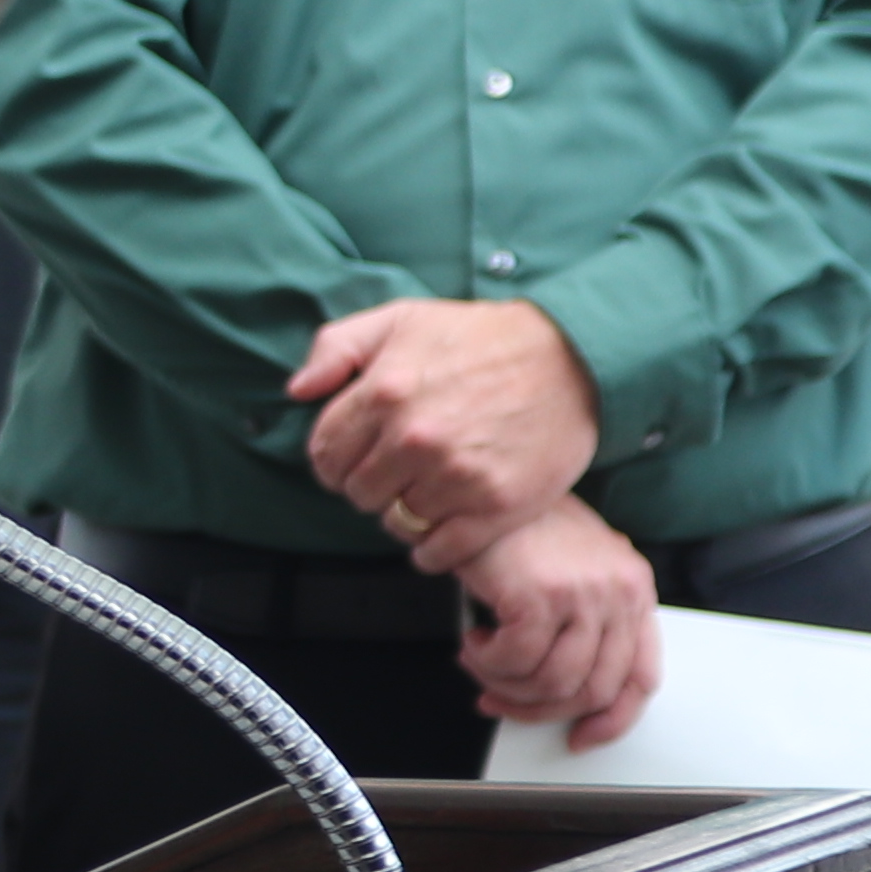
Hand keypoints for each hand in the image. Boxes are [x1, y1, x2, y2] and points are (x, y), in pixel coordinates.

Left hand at [290, 299, 597, 568]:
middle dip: (368, 484)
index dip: (333, 458)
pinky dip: (432, 548)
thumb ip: (336, 348)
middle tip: (394, 472)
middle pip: (357, 492)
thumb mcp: (401, 319)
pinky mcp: (496, 507)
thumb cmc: (481, 337)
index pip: (324, 453)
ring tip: (425, 489)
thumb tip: (298, 390)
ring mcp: (456, 477)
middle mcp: (415, 439)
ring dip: (403, 512)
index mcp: (383, 393)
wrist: (573, 357)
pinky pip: (438, 552)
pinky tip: (442, 524)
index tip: (352, 457)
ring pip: (396, 522)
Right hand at [453, 496, 660, 745]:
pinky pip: (516, 663)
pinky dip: (487, 664)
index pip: (640, 677)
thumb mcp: (572, 569)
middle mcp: (618, 593)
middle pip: (592, 689)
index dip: (611, 719)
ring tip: (482, 663)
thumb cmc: (521, 524)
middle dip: (540, 710)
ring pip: (551, 684)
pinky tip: (475, 644)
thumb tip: (562, 685)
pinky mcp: (541, 596)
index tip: (581, 737)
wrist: (484, 486)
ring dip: (506, 686)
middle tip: (503, 700)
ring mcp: (583, 595)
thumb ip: (586, 620)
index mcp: (633, 590)